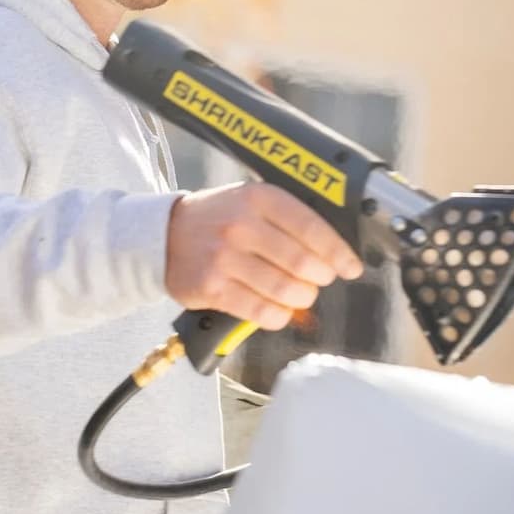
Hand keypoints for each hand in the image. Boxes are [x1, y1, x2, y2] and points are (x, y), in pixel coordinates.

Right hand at [165, 181, 363, 329]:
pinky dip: (278, 315)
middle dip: (320, 279)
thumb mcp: (251, 202)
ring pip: (285, 291)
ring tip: (298, 295)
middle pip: (302, 264)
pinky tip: (277, 308)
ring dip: (300, 298)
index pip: (312, 228)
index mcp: (258, 198)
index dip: (338, 253)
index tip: (350, 267)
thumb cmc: (217, 219)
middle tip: (318, 281)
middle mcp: (241, 225)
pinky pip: (261, 312)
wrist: (163, 234)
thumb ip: (289, 220)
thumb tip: (334, 252)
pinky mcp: (212, 288)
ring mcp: (224, 258)